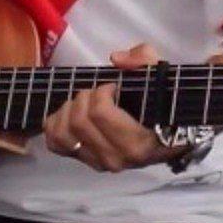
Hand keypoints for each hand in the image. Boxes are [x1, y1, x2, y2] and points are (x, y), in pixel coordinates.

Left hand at [42, 44, 185, 171]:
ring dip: (68, 110)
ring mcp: (98, 163)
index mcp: (137, 142)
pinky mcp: (85, 161)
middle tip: (99, 91)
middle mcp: (115, 158)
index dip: (102, 91)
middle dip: (85, 96)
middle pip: (78, 120)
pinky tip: (71, 114)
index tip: (114, 86)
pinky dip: (56, 125)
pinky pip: (55, 143)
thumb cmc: (164, 108)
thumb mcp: (162, 79)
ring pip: (62, 133)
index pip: (100, 113)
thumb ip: (145, 61)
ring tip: (85, 102)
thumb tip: (117, 58)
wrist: (167, 139)